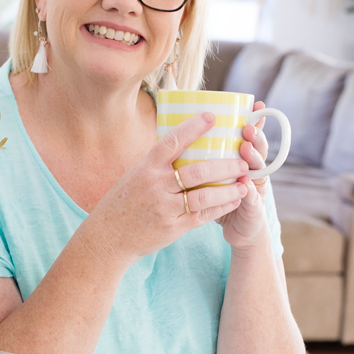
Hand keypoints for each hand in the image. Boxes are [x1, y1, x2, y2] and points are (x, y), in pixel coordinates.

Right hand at [87, 112, 248, 264]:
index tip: (212, 117)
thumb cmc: (124, 201)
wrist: (109, 236)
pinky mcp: (173, 227)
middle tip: (242, 161)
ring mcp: (165, 207)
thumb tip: (183, 141)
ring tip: (244, 182)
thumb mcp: (135, 175)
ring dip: (228, 188)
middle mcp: (156, 185)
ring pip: (204, 194)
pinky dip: (221, 206)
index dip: (193, 127)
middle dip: (225, 165)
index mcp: (146, 167)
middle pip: (197, 170)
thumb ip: (158, 163)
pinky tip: (234, 200)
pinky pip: (202, 215)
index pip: (172, 141)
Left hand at [216, 101, 270, 250]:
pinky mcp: (254, 208)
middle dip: (254, 136)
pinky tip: (246, 185)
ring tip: (246, 148)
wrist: (235, 228)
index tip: (256, 105)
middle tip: (247, 126)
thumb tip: (187, 122)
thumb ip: (205, 152)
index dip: (256, 120)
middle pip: (258, 148)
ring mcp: (256, 188)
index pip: (252, 135)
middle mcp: (253, 170)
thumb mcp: (211, 173)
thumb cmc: (218, 197)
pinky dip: (249, 192)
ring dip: (253, 158)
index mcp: (243, 158)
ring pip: (259, 170)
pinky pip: (253, 199)